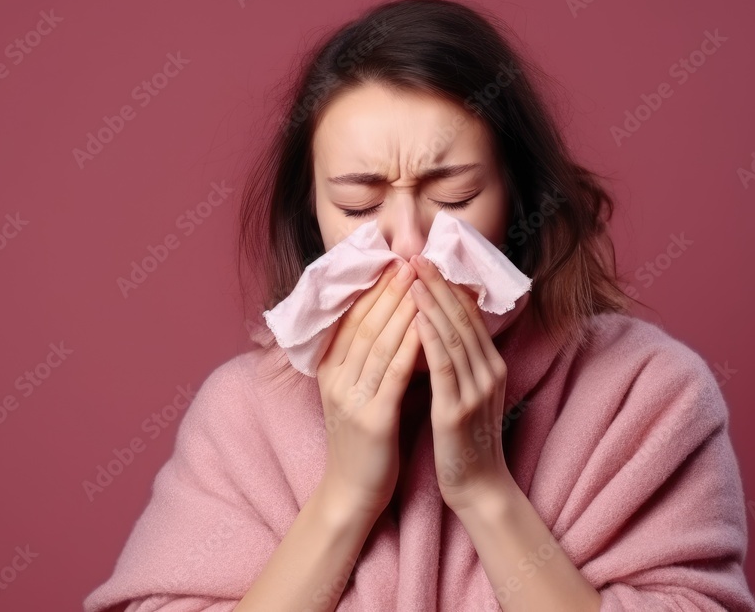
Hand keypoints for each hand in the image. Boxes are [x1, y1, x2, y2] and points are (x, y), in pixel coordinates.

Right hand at [315, 258, 421, 518]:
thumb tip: (390, 319)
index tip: (395, 263)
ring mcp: (351, 399)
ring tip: (421, 282)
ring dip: (402, 309)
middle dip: (389, 291)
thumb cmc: (362, 440)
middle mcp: (335, 380)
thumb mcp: (354, 392)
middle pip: (365, 325)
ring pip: (379, 343)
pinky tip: (426, 325)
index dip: (373, 290)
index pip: (351, 319)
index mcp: (328, 371)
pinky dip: (410, 345)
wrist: (353, 492)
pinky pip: (394, 373)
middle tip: (410, 262)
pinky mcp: (372, 419)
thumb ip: (365, 359)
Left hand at [408, 254, 514, 513]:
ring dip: (432, 303)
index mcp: (491, 366)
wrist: (478, 487)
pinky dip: (431, 339)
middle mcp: (489, 372)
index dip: (447, 285)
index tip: (427, 259)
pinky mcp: (458, 410)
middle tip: (417, 254)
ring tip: (412, 276)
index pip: (469, 316)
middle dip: (439, 284)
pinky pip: (445, 367)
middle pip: (463, 318)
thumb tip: (436, 326)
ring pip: (454, 336)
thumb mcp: (467, 392)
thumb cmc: (464, 439)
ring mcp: (476, 390)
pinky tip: (417, 318)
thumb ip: (459, 361)